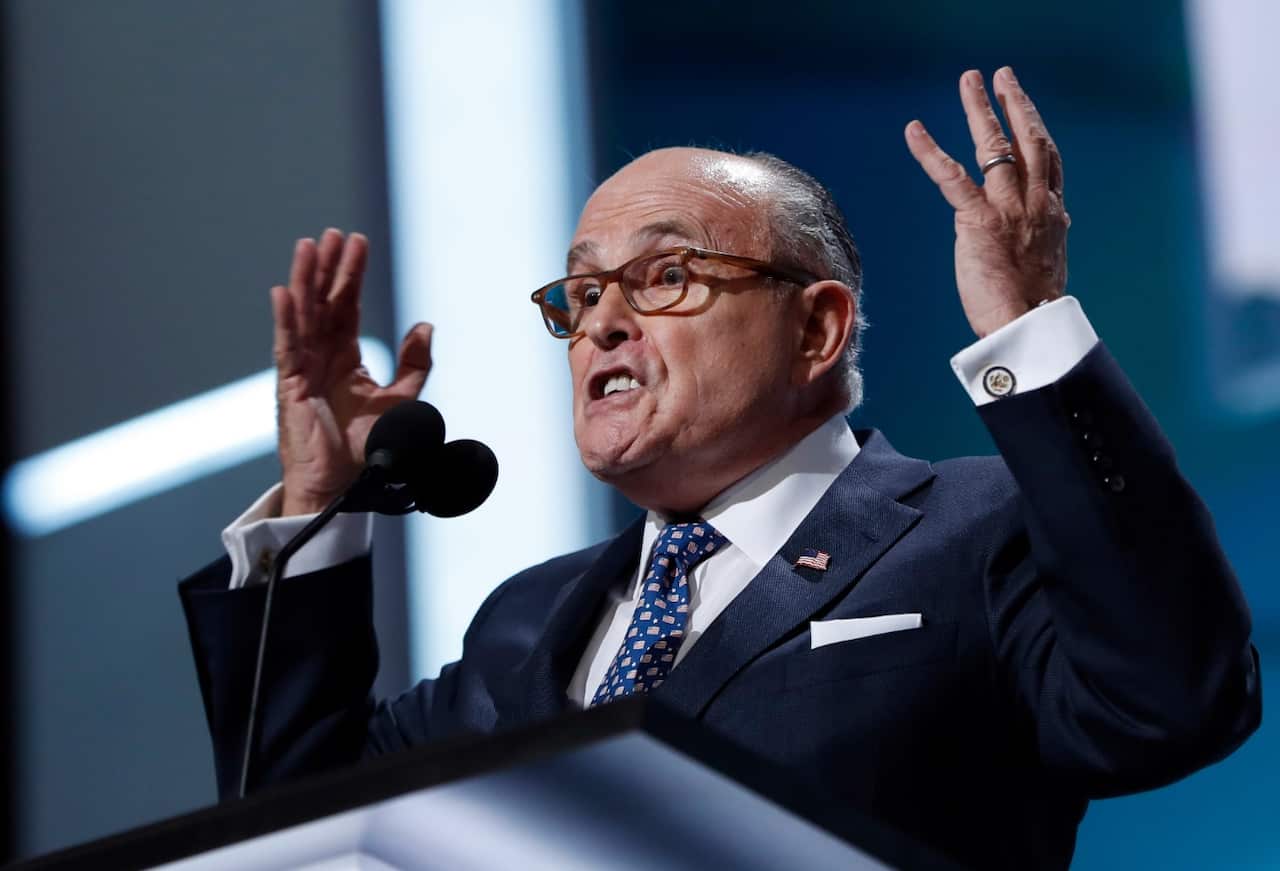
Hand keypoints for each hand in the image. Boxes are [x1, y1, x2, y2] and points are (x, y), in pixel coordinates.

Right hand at [272, 229, 432, 514]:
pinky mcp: (290, 386)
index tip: (357, 243)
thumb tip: (425, 325)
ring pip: (303, 315)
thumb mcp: (402, 399)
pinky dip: (285, 320)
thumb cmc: (367, 448)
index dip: (352, 275)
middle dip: (328, 268)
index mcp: (345, 358)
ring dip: (305, 281)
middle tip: (334, 234)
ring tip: (308, 247)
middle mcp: (321, 357)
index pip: (347, 306)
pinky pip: (287, 347)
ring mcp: (303, 369)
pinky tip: (284, 293)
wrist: (347, 485)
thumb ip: (414, 363)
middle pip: (323, 303)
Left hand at [905, 66, 1068, 337]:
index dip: (1038, 133)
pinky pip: (951, 177)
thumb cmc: (1032, 308)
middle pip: (1029, 141)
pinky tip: (914, 130)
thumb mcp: (1045, 265)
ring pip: (996, 146)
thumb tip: (1046, 235)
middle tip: (1004, 77)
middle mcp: (1036, 204)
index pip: (1049, 163)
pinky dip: (930, 152)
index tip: (1029, 111)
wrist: (1027, 326)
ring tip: (970, 81)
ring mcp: (1009, 209)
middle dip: (1016, 104)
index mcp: (1051, 215)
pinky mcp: (979, 221)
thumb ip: (1040, 239)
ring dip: (981, 109)